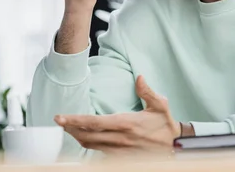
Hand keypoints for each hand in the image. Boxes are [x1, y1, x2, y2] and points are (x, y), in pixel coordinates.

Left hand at [55, 76, 180, 154]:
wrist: (175, 148)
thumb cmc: (165, 125)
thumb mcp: (160, 105)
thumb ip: (147, 91)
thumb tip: (139, 77)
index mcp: (126, 124)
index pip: (94, 123)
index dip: (75, 120)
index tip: (60, 117)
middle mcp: (119, 139)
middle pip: (86, 136)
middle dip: (70, 129)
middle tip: (59, 122)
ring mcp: (119, 150)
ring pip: (90, 145)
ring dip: (76, 137)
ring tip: (67, 128)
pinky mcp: (120, 158)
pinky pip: (98, 152)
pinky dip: (88, 144)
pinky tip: (83, 138)